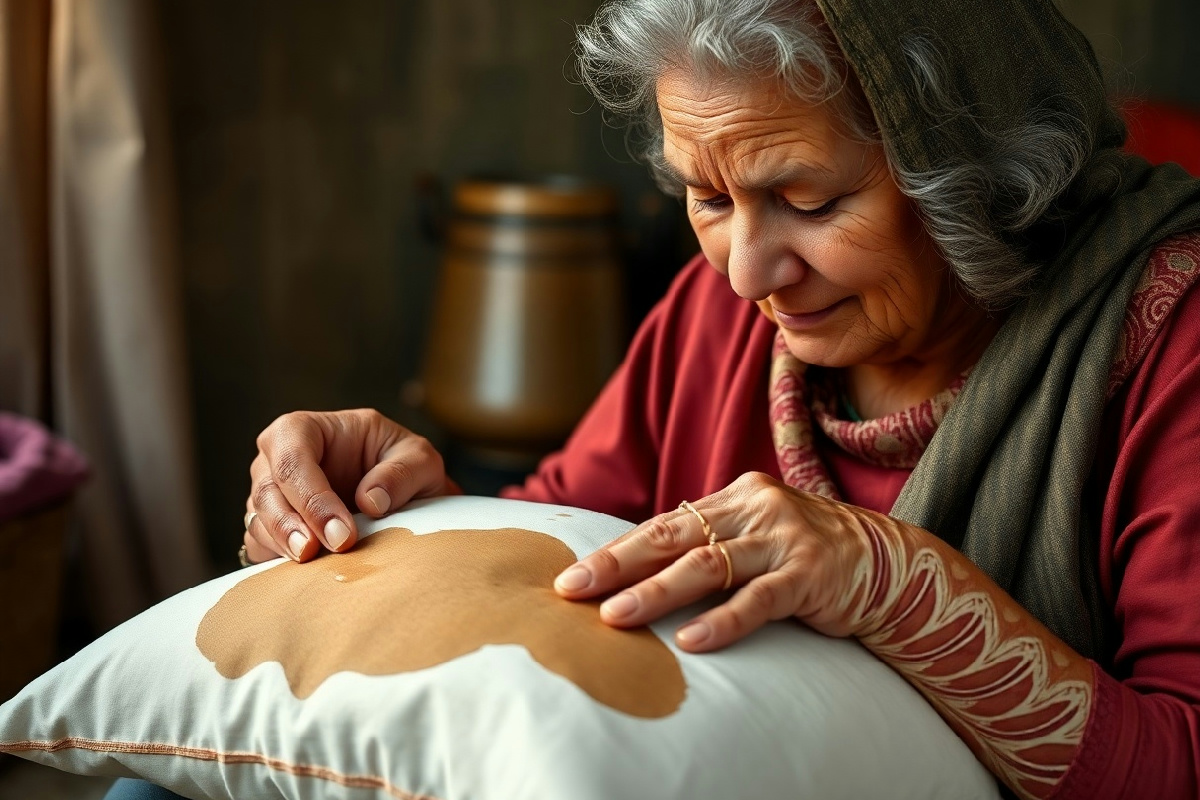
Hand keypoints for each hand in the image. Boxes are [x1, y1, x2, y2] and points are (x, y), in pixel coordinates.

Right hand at [242, 409, 456, 563]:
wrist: (403, 497)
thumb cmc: (403, 466)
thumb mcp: (419, 459)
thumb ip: (401, 473)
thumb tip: (371, 501)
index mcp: (306, 430)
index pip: (292, 457)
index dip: (311, 496)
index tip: (342, 533)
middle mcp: (276, 458)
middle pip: (266, 491)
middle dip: (290, 526)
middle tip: (321, 553)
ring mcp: (269, 494)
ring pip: (258, 521)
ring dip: (283, 546)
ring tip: (314, 566)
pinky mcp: (269, 527)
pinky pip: (258, 545)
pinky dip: (276, 561)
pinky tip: (306, 573)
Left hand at [553, 471, 890, 650]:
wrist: (885, 564)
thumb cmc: (804, 555)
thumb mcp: (754, 537)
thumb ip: (709, 543)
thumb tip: (639, 570)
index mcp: (735, 496)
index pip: (663, 523)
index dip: (617, 551)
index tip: (573, 575)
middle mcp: (756, 508)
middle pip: (673, 536)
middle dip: (618, 564)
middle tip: (575, 589)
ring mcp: (784, 538)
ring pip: (707, 565)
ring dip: (656, 593)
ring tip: (616, 617)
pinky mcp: (809, 573)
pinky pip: (759, 600)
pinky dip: (722, 621)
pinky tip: (691, 640)